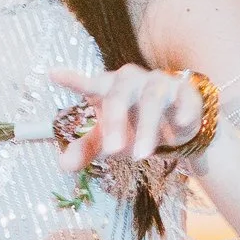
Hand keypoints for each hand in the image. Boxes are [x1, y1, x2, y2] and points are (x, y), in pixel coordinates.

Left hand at [47, 65, 204, 171]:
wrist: (175, 127)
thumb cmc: (133, 127)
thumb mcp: (108, 139)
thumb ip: (85, 149)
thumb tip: (63, 165)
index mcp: (109, 88)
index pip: (90, 85)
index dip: (73, 80)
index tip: (53, 75)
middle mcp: (132, 80)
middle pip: (119, 94)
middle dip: (115, 123)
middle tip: (112, 151)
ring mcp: (160, 83)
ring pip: (151, 100)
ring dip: (147, 129)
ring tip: (141, 156)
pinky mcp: (186, 93)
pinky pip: (185, 100)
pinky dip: (182, 112)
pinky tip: (179, 125)